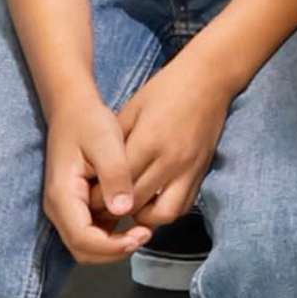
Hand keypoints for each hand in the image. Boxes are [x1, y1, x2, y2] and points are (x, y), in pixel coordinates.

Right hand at [43, 95, 154, 261]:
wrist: (73, 110)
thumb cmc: (88, 123)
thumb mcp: (106, 142)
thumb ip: (114, 176)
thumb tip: (123, 210)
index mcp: (63, 195)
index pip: (82, 238)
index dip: (111, 247)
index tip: (140, 235)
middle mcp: (59, 208)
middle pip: (83, 250)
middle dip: (114, 251)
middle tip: (144, 235)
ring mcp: (66, 210)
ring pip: (87, 246)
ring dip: (114, 246)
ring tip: (142, 230)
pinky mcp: (76, 207)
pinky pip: (92, 234)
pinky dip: (111, 237)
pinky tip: (132, 220)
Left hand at [110, 43, 231, 233]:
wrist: (209, 79)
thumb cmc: (165, 90)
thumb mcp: (132, 109)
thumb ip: (116, 144)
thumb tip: (96, 173)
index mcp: (148, 141)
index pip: (118, 184)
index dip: (98, 198)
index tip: (86, 200)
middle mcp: (170, 161)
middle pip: (136, 203)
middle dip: (114, 212)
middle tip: (101, 210)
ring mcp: (189, 170)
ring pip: (163, 215)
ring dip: (143, 217)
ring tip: (128, 209)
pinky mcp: (201, 174)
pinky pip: (182, 208)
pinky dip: (164, 212)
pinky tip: (151, 204)